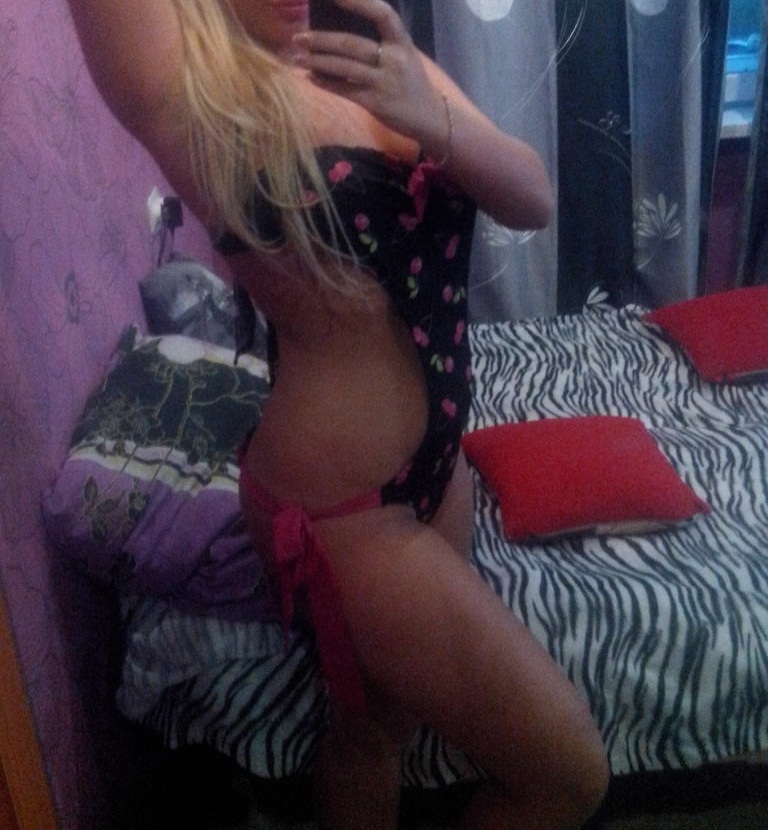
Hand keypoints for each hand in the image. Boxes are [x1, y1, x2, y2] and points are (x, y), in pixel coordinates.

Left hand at [293, 0, 445, 150]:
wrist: (428, 116)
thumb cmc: (410, 83)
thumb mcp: (403, 56)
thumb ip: (380, 44)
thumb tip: (340, 35)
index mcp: (401, 42)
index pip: (381, 14)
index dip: (359, 2)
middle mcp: (394, 59)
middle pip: (351, 44)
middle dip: (321, 40)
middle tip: (298, 38)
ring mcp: (384, 82)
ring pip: (344, 67)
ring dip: (317, 62)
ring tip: (297, 59)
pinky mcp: (376, 103)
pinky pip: (345, 90)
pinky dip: (326, 83)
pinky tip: (311, 78)